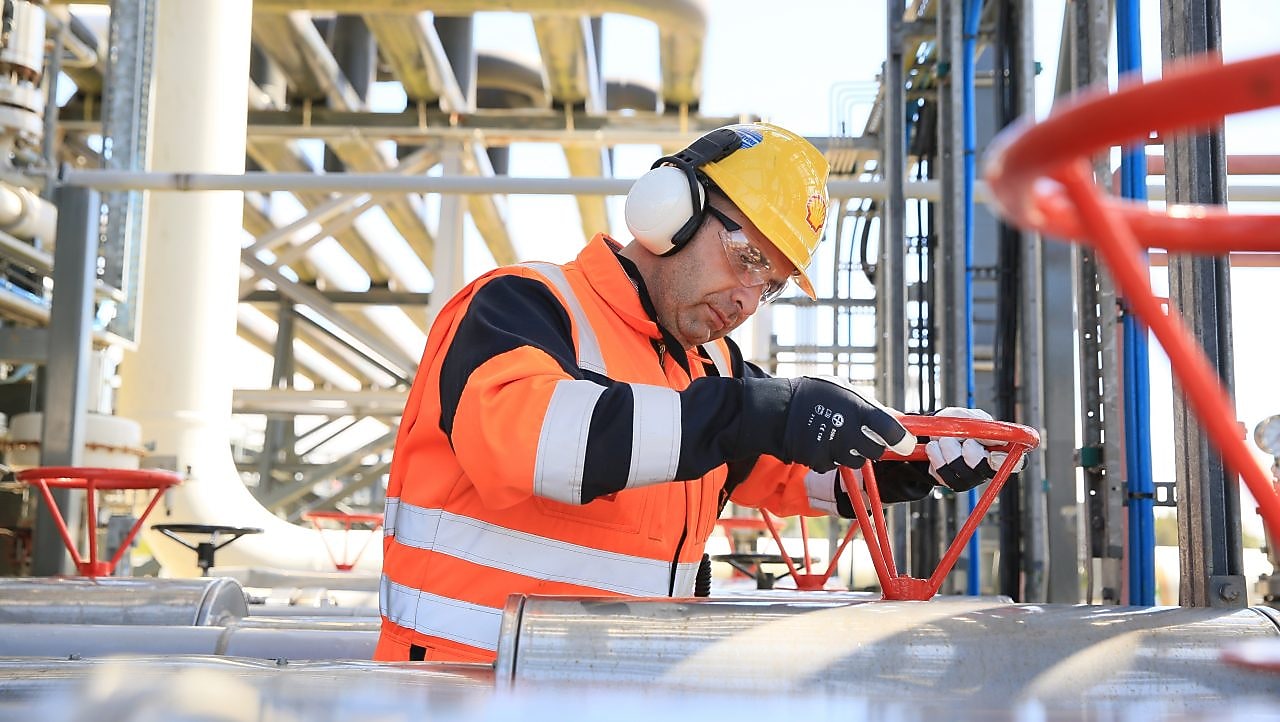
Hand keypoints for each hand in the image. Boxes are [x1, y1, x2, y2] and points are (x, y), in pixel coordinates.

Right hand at [740, 376, 914, 472]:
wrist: (775, 410)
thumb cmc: (813, 395)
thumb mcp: (844, 390)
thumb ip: (872, 407)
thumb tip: (898, 419)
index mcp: (858, 409)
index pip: (892, 431)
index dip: (902, 440)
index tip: (905, 443)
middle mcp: (848, 431)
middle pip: (877, 452)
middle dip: (874, 446)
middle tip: (863, 436)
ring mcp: (833, 449)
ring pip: (857, 461)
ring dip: (852, 453)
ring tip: (837, 436)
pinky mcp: (819, 462)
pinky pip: (835, 465)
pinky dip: (831, 458)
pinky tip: (821, 443)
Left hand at [923, 407, 1022, 491]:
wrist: (932, 430)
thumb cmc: (957, 423)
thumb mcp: (969, 417)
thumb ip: (981, 424)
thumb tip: (995, 435)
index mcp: (999, 450)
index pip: (1015, 463)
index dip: (1005, 459)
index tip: (993, 451)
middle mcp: (986, 467)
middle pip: (984, 468)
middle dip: (971, 452)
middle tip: (964, 439)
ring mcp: (968, 477)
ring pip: (961, 469)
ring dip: (949, 448)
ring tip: (944, 438)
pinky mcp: (949, 480)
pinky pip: (942, 473)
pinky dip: (936, 455)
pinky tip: (935, 447)